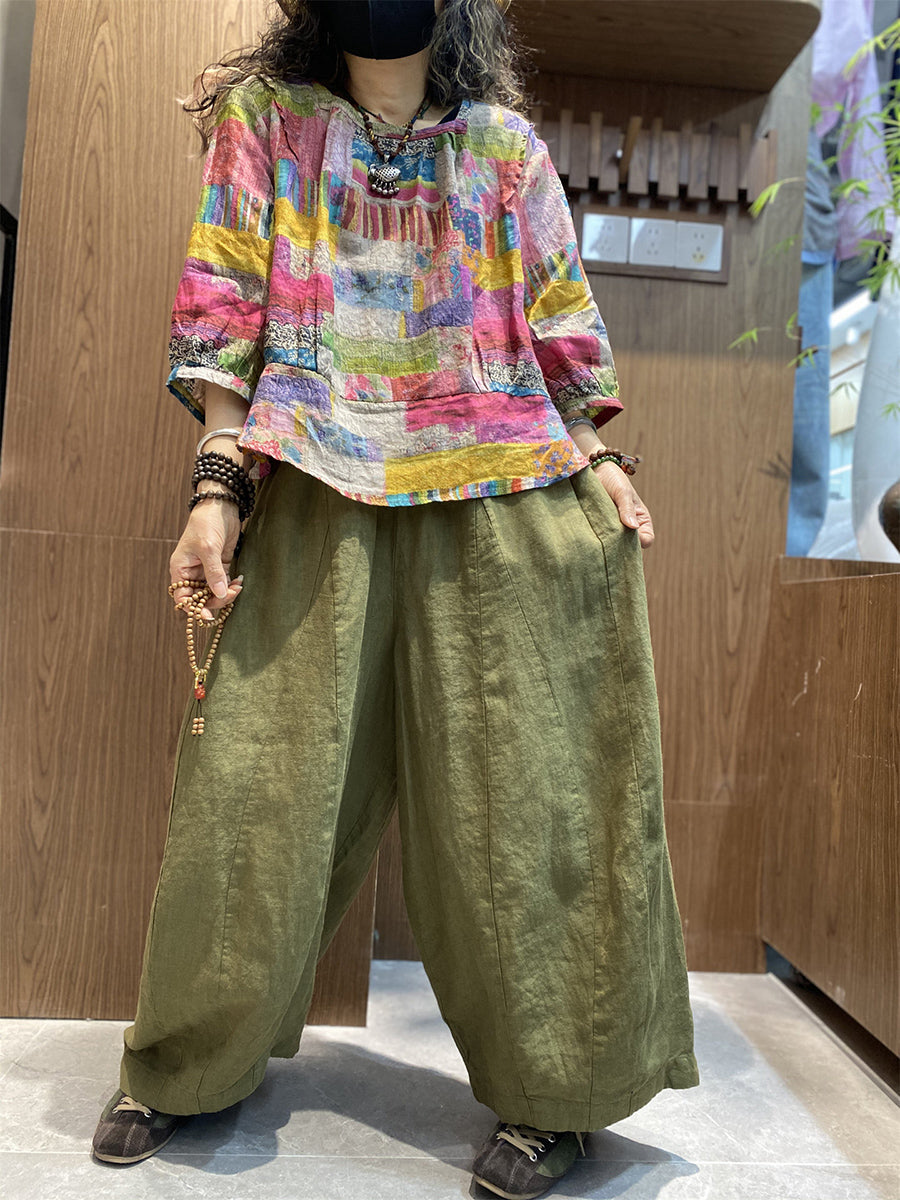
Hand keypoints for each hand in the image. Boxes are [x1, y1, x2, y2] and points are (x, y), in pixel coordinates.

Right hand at [169, 502, 244, 619]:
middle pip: (200, 598)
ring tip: (237, 586)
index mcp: (180, 569)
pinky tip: (239, 581)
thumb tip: (219, 594)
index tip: (207, 614)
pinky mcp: (219, 566)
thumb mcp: (208, 548)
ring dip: (226, 593)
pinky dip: (231, 585)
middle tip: (230, 595)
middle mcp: (191, 573)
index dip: (193, 608)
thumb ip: (213, 572)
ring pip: (213, 592)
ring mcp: (205, 570)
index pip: (182, 597)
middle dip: (215, 600)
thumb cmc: (206, 524)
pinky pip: (224, 583)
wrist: (220, 506)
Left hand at [591, 462, 654, 547]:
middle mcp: (628, 528)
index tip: (628, 534)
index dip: (640, 541)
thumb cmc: (614, 479)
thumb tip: (633, 527)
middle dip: (621, 546)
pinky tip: (590, 534)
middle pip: (629, 547)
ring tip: (599, 534)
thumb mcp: (623, 492)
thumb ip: (627, 509)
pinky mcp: (598, 529)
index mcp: (640, 521)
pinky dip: (596, 539)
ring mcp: (613, 530)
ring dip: (607, 543)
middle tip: (610, 538)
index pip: (646, 540)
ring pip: (613, 546)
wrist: (594, 471)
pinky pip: (599, 540)